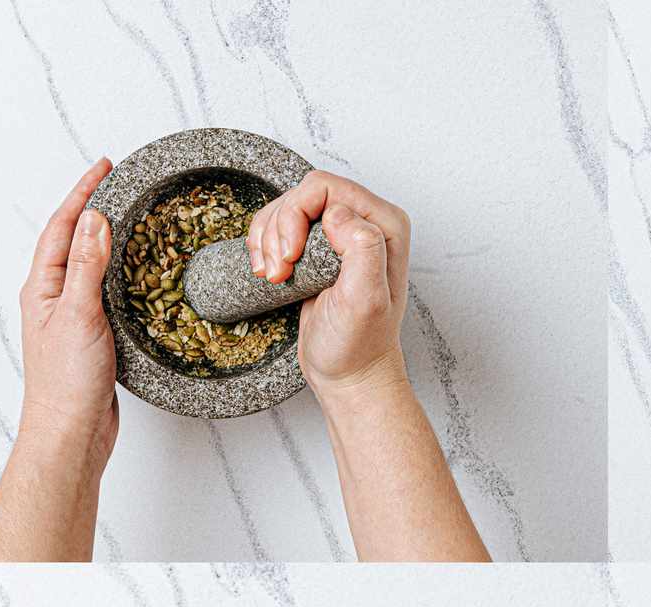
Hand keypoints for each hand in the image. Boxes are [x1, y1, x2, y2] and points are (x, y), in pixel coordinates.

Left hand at [18, 159, 118, 471]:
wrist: (70, 432)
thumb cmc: (67, 382)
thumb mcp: (79, 315)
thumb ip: (86, 266)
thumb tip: (95, 219)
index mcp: (42, 287)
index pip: (62, 226)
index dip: (83, 193)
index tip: (105, 167)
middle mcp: (53, 298)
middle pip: (72, 240)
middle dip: (94, 208)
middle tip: (119, 183)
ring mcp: (72, 318)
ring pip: (89, 266)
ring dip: (107, 240)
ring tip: (131, 218)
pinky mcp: (93, 338)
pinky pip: (105, 293)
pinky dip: (120, 274)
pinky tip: (138, 276)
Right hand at [245, 171, 411, 395]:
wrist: (350, 374)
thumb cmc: (358, 345)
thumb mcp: (365, 300)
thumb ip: (363, 249)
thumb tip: (338, 214)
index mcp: (386, 225)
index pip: (326, 188)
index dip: (297, 216)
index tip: (292, 257)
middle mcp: (368, 223)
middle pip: (303, 193)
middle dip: (279, 229)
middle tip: (280, 270)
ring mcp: (343, 234)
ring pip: (286, 206)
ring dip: (268, 239)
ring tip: (275, 275)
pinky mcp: (320, 248)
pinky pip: (280, 224)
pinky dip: (264, 244)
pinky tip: (268, 271)